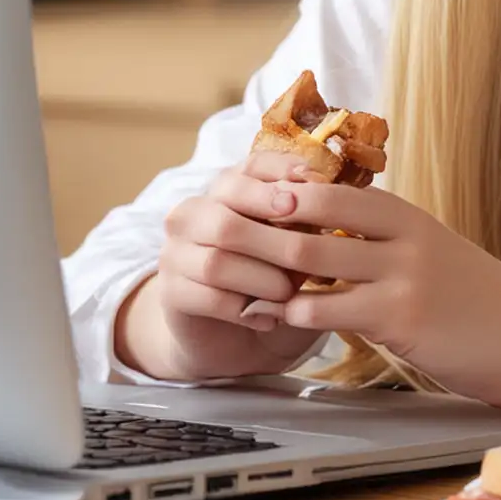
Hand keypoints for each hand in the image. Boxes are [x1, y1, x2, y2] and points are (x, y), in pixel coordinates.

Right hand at [113, 151, 332, 381]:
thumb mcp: (291, 245)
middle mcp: (194, 211)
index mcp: (227, 188)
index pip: (253, 165)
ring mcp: (175, 251)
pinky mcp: (170, 291)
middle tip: (308, 252)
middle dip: (275, 233)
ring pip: (218, 259)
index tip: (319, 185)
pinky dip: (244, 310)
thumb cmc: (270, 277)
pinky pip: (207, 297)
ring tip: (289, 294)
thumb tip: (330, 202)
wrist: (229, 334)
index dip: (285, 171)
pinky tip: (269, 319)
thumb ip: (304, 222)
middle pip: (229, 209)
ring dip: (261, 277)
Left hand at [237, 176, 500, 408]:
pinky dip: (295, 311)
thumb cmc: (481, 301)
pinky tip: (272, 317)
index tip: (244, 189)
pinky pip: (333, 309)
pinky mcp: (402, 318)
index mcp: (408, 215)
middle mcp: (403, 235)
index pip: (335, 186)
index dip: (287, 185)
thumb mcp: (434, 255)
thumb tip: (333, 240)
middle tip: (219, 220)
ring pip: (316, 256)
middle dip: (265, 216)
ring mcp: (403, 274)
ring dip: (268, 265)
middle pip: (317, 209)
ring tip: (228, 270)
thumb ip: (388, 244)